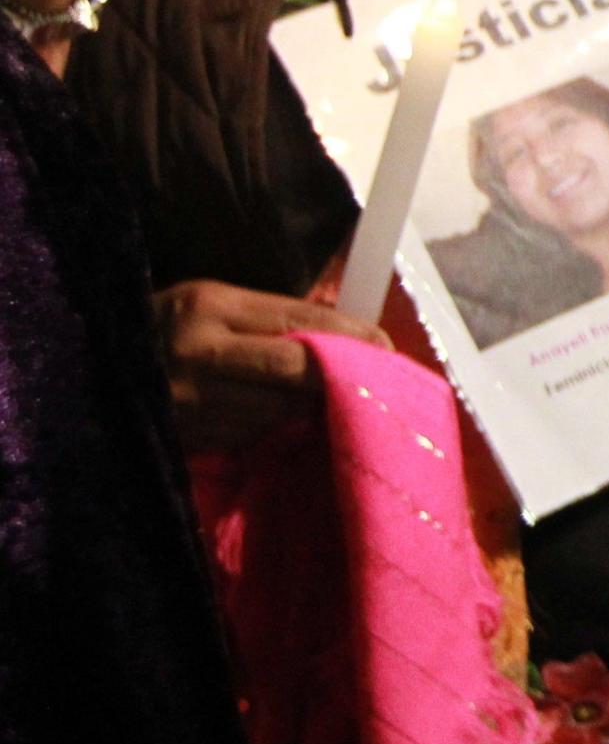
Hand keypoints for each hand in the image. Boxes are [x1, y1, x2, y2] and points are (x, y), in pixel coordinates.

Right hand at [154, 278, 383, 453]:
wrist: (87, 364)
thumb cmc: (167, 330)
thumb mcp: (213, 305)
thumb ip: (273, 318)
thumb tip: (350, 333)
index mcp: (209, 306)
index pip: (300, 320)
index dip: (351, 336)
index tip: (386, 345)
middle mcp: (196, 352)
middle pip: (294, 369)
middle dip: (340, 376)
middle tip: (375, 382)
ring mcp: (187, 401)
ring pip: (278, 411)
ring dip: (311, 410)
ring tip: (331, 402)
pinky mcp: (184, 438)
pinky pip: (249, 438)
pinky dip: (275, 432)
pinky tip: (286, 425)